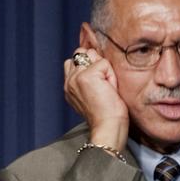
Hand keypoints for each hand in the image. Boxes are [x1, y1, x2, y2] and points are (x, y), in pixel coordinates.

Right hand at [63, 38, 129, 153]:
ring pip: (92, 55)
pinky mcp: (87, 76)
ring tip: (107, 87)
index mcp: (68, 86)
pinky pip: (104, 63)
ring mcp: (76, 77)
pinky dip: (111, 75)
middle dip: (95, 63)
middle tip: (103, 86)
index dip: (90, 65)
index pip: (74, 61)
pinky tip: (110, 89)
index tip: (99, 85)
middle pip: (81, 52)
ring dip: (103, 69)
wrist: (108, 128)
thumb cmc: (106, 116)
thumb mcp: (92, 96)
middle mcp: (69, 80)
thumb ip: (87, 79)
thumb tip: (94, 59)